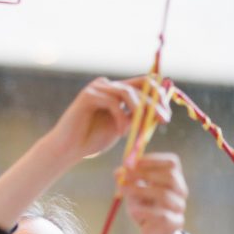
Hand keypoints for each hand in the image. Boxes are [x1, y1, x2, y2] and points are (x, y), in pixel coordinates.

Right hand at [46, 77, 170, 165]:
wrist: (68, 149)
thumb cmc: (92, 141)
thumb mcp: (121, 128)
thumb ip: (135, 119)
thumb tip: (158, 114)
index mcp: (116, 91)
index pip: (144, 84)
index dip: (158, 96)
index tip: (166, 116)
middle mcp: (108, 85)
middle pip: (139, 85)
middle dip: (154, 103)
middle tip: (163, 119)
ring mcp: (97, 88)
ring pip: (127, 92)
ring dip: (138, 111)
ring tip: (140, 130)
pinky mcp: (88, 95)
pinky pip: (112, 102)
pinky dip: (120, 118)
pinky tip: (120, 132)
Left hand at [119, 152, 188, 233]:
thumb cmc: (146, 211)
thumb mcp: (134, 195)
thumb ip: (127, 182)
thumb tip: (117, 172)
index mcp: (173, 180)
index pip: (172, 163)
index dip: (154, 160)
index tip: (134, 162)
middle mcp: (180, 192)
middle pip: (170, 177)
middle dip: (146, 173)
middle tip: (126, 175)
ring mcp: (179, 208)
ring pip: (164, 195)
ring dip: (141, 190)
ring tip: (125, 191)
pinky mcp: (175, 223)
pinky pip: (161, 215)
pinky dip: (145, 211)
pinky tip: (134, 211)